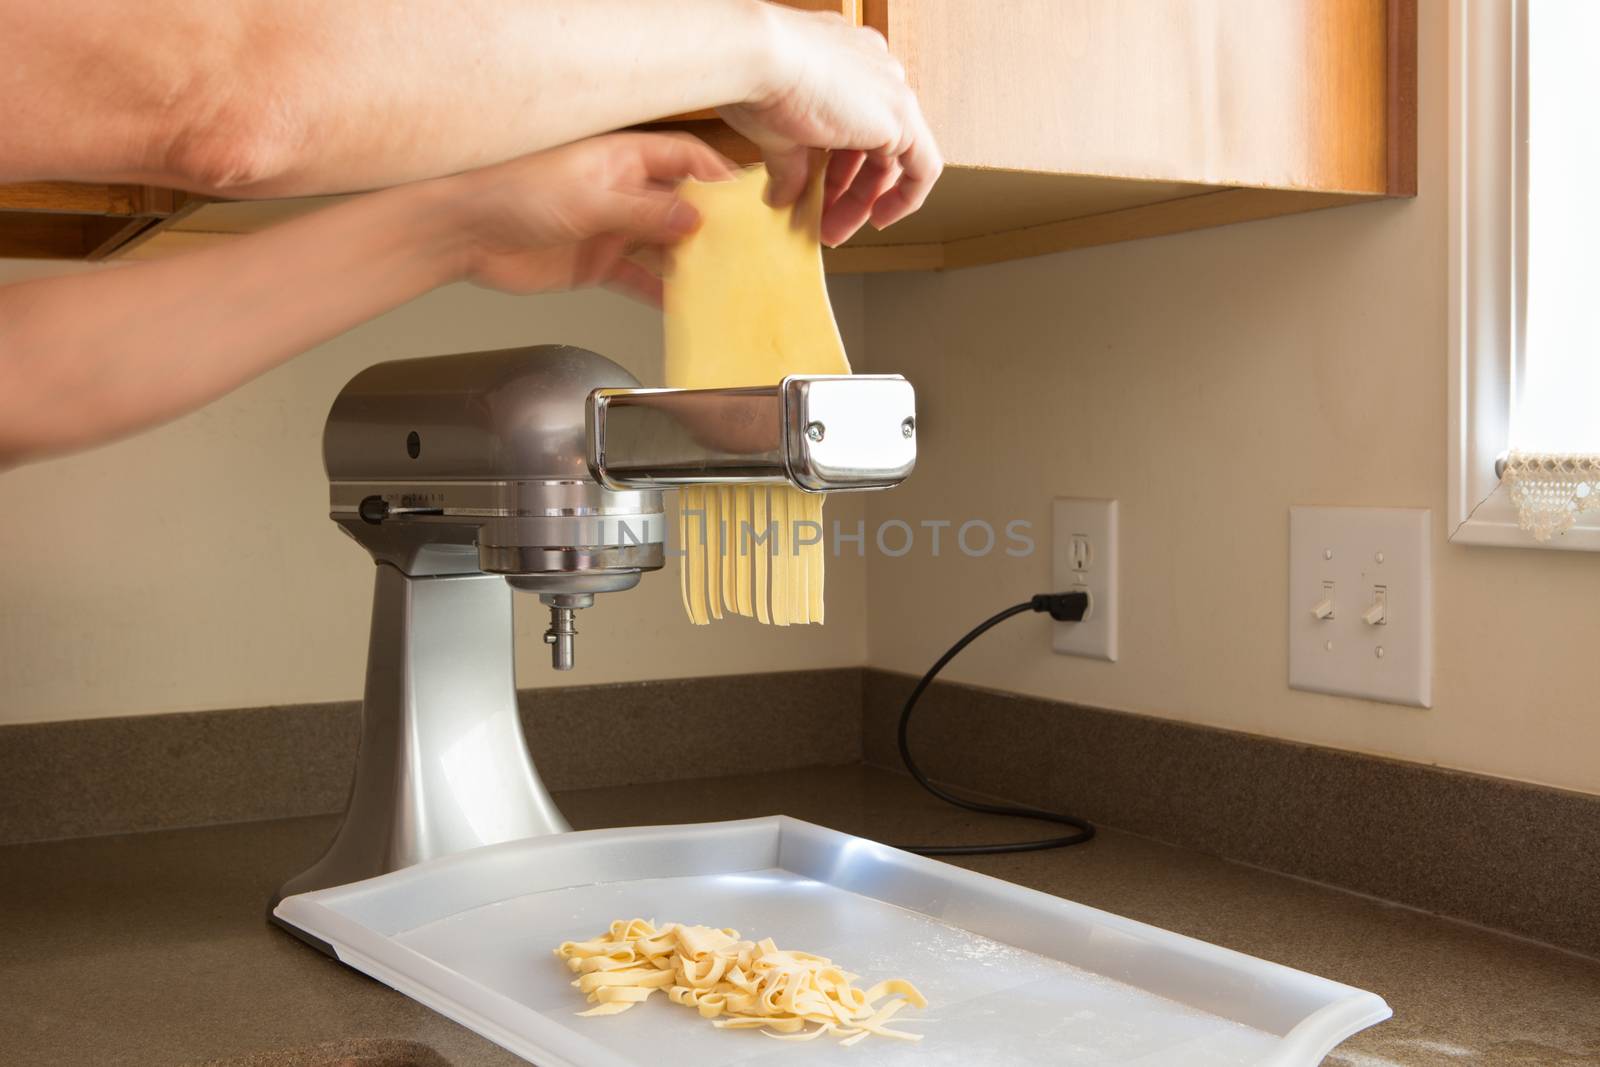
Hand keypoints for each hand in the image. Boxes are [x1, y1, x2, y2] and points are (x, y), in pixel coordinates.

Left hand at [445, 133, 733, 303]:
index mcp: (623, 158)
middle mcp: (622, 191)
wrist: (463, 231)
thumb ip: (644, 212)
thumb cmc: (512, 192)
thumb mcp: (590, 200)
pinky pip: (639, 278)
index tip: (745, 202)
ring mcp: (611, 228)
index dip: (717, 176)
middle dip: (711, 224)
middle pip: (681, 204)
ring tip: (720, 280)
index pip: (685, 159)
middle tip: (744, 248)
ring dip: (690, 262)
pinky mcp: (596, 263)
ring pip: (664, 244)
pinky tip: (682, 304)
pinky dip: (660, 292)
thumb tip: (695, 219)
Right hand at [717, 5, 942, 246]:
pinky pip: (922, 167)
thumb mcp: (774, 131)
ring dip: (861, 201)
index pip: (853, 125)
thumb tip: (782, 195)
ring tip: (831, 230)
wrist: (757, 57)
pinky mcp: (900, 116)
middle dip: (845, 193)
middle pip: (872, 146)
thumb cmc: (754, 76)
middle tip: (822, 223)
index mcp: (845, 61)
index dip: (837, 169)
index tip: (820, 194)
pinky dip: (904, 198)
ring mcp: (890, 90)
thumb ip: (789, 166)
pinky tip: (879, 219)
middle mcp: (873, 70)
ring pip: (891, 159)